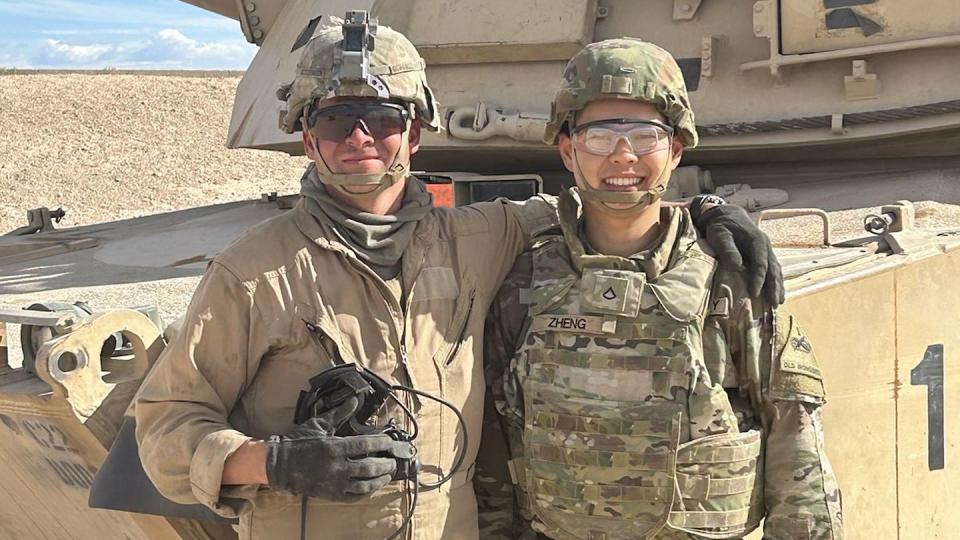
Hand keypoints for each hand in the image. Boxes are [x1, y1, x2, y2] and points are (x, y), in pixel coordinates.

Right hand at [265, 398, 414, 499]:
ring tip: (388, 473)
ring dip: (380, 480)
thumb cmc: (299, 442)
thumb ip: (339, 413)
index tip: (391, 442)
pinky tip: (374, 486)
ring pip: (364, 484)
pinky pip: (354, 497)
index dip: (381, 444)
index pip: (365, 445)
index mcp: (334, 447)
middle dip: (385, 464)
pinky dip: (367, 492)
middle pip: (369, 467)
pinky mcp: (331, 495)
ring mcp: (334, 483)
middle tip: (393, 460)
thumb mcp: (319, 424)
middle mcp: (336, 467)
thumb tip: (355, 399)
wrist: (279, 465)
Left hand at [692, 201, 784, 305]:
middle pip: (773, 269)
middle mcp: (766, 245)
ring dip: (778, 286)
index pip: (760, 264)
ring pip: (775, 270)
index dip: (758, 280)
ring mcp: (766, 250)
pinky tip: (776, 292)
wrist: (725, 215)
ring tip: (778, 302)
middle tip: (774, 304)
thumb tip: (738, 266)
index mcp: (757, 240)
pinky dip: (775, 281)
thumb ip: (728, 249)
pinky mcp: (763, 254)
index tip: (754, 294)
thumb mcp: (720, 235)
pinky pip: (772, 269)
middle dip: (774, 287)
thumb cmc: (720, 226)